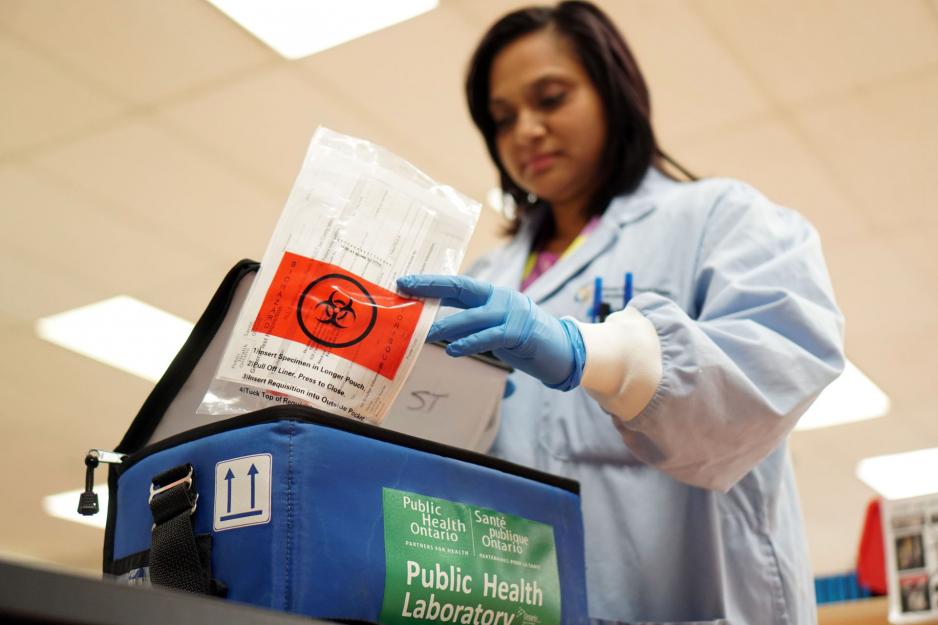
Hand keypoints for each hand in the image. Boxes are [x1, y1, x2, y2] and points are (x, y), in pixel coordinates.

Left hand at [397, 275, 584, 390]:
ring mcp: (512, 314)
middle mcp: (501, 298)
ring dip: (447, 326)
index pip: (457, 284)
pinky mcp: (521, 333)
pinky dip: (471, 343)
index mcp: (492, 295)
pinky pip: (491, 336)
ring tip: (425, 335)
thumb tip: (436, 328)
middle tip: (406, 291)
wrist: (565, 351)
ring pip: (473, 316)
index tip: (405, 282)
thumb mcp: (496, 327)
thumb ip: (472, 324)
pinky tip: (454, 350)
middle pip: (461, 288)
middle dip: (431, 288)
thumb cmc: (525, 341)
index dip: (431, 283)